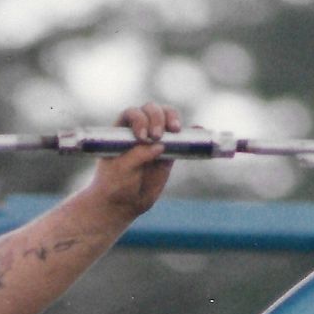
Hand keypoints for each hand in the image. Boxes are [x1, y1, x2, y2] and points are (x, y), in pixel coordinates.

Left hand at [89, 100, 182, 219]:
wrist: (124, 203)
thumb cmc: (115, 184)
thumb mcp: (122, 170)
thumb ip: (138, 155)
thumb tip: (160, 145)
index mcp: (121, 130)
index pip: (133, 114)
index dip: (139, 120)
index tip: (142, 137)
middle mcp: (139, 129)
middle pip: (151, 110)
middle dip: (157, 118)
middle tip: (157, 136)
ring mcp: (155, 138)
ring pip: (167, 117)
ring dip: (172, 118)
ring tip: (175, 130)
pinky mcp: (169, 149)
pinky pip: (182, 137)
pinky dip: (191, 131)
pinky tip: (198, 129)